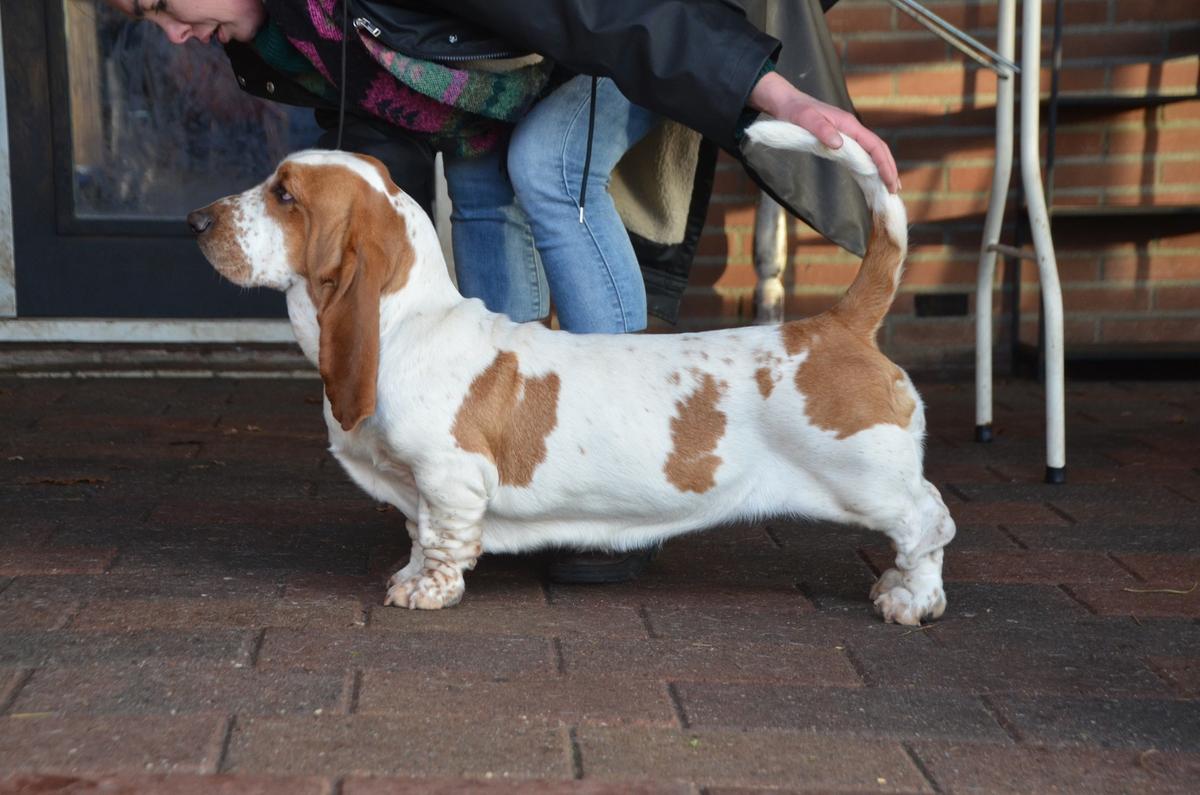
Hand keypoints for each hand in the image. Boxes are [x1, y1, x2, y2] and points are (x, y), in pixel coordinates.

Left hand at [748, 72, 899, 193]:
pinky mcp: (840, 140)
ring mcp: (846, 135)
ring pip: (870, 152)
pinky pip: (859, 155)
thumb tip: (838, 145)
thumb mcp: (805, 119)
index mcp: (848, 125)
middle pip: (878, 149)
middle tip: (894, 191)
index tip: (890, 182)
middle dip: (888, 169)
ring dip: (881, 169)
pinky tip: (869, 179)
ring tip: (888, 188)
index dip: (884, 164)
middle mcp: (852, 130)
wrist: (786, 102)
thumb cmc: (795, 110)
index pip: (874, 146)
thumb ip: (821, 130)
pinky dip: (868, 167)